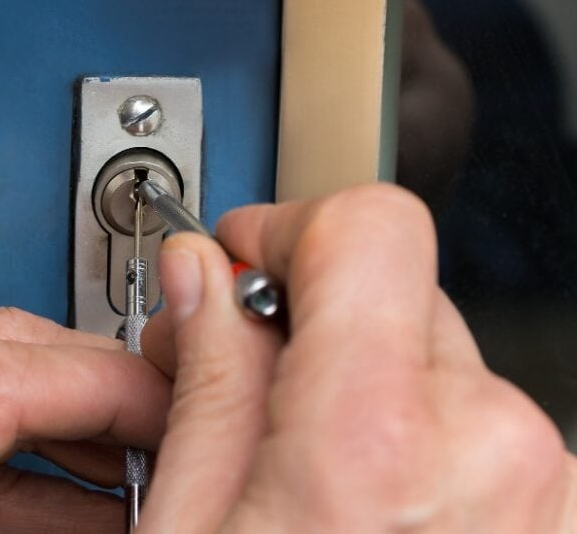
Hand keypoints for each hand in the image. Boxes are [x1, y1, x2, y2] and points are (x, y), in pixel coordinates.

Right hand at [140, 184, 576, 531]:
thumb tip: (204, 278)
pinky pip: (480, 433)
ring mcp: (546, 491)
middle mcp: (495, 449)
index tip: (247, 259)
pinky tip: (369, 510)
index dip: (290, 226)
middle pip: (397, 295)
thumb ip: (207, 379)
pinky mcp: (560, 519)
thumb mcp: (187, 526)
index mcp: (379, 437)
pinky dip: (420, 447)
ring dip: (369, 394)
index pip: (369, 223)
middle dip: (316, 325)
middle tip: (249, 386)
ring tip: (310, 476)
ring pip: (437, 367)